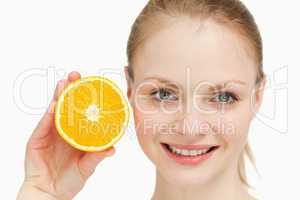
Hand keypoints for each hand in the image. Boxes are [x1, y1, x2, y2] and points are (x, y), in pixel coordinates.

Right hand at [17, 71, 114, 199]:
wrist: (51, 193)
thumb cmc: (70, 180)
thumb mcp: (87, 167)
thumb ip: (97, 157)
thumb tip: (112, 148)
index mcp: (76, 133)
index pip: (81, 111)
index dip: (85, 97)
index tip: (93, 84)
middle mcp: (63, 129)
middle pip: (67, 105)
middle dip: (71, 89)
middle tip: (76, 75)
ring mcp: (50, 132)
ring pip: (54, 110)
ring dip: (59, 95)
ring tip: (65, 81)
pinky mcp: (37, 139)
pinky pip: (44, 124)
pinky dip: (49, 115)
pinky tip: (53, 105)